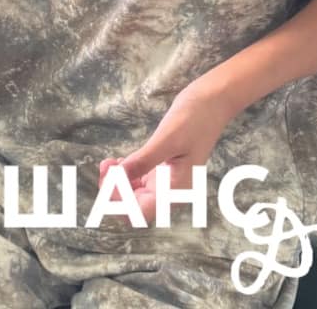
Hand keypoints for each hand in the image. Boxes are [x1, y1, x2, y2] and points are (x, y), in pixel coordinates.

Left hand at [99, 79, 230, 223]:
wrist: (212, 103)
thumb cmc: (194, 119)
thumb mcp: (167, 139)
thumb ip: (143, 160)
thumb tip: (118, 178)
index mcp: (175, 190)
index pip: (140, 212)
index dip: (119, 202)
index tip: (109, 179)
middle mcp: (170, 191)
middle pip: (134, 208)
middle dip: (114, 194)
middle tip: (105, 168)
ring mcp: (165, 181)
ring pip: (133, 196)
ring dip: (116, 185)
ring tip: (107, 163)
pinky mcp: (161, 169)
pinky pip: (137, 181)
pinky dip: (124, 175)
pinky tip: (116, 161)